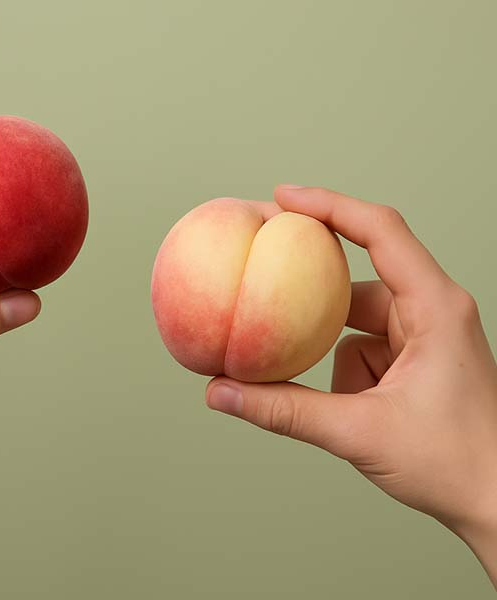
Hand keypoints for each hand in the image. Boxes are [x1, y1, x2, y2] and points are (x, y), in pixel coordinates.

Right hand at [206, 185, 496, 581]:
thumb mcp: (359, 432)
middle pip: (358, 281)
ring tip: (339, 395)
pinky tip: (351, 412)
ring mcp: (422, 339)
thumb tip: (221, 390)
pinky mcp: (412, 364)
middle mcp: (431, 313)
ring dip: (331, 355)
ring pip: (353, 325)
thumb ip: (284, 409)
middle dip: (314, 293)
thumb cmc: (458, 464)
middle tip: (266, 278)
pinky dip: (343, 378)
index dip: (329, 205)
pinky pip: (360, 353)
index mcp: (435, 308)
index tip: (282, 197)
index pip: (380, 231)